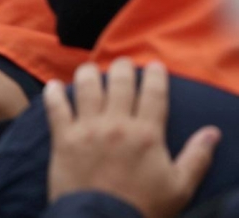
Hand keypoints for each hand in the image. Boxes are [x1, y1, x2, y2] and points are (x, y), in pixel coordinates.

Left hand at [45, 59, 221, 217]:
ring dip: (89, 73)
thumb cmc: (143, 207)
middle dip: (122, 68)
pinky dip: (53, 93)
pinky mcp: (64, 139)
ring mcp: (88, 129)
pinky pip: (55, 108)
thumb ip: (196, 157)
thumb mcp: (179, 187)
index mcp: (147, 134)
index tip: (154, 65)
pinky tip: (54, 85)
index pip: (154, 93)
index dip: (155, 75)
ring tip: (90, 69)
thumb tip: (212, 133)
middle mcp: (117, 125)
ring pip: (87, 88)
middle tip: (122, 63)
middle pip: (120, 83)